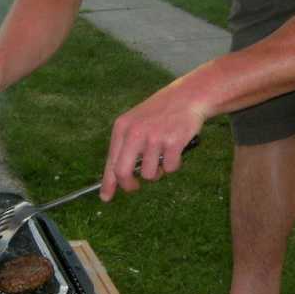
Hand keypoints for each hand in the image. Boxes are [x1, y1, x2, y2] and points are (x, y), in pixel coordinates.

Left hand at [100, 81, 206, 201]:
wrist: (188, 96)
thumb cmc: (162, 112)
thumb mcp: (137, 122)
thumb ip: (127, 145)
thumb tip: (118, 175)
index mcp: (122, 127)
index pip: (111, 161)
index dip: (108, 182)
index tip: (106, 197)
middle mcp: (135, 132)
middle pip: (123, 172)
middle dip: (129, 185)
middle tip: (135, 187)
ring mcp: (154, 138)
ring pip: (149, 174)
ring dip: (158, 172)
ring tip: (163, 156)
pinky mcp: (173, 143)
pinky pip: (170, 168)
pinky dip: (174, 164)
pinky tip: (177, 150)